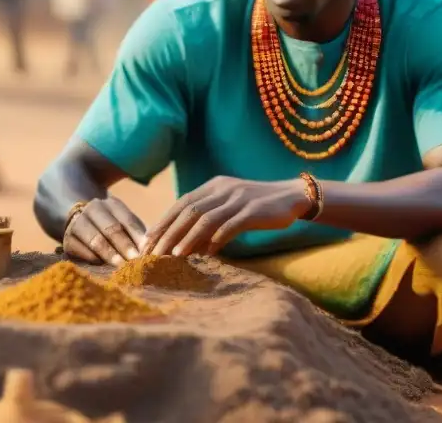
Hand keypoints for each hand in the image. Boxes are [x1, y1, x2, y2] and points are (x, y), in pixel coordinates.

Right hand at [63, 197, 145, 266]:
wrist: (80, 224)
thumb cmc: (113, 230)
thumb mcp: (126, 227)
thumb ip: (138, 236)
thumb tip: (153, 250)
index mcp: (111, 204)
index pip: (127, 220)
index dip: (137, 237)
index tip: (147, 252)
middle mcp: (93, 209)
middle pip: (111, 228)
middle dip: (125, 247)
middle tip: (136, 263)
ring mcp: (78, 223)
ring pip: (95, 239)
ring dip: (110, 255)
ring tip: (122, 268)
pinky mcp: (68, 240)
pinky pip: (81, 251)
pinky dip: (93, 260)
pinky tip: (103, 269)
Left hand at [142, 177, 311, 257]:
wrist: (292, 196)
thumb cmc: (257, 207)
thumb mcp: (229, 206)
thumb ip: (208, 219)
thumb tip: (185, 244)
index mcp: (213, 186)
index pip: (181, 204)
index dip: (163, 222)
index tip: (148, 241)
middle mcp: (222, 189)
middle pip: (188, 211)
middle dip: (169, 233)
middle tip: (155, 253)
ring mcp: (238, 199)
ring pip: (206, 218)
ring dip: (188, 238)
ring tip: (175, 255)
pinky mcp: (253, 210)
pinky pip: (230, 225)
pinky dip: (217, 239)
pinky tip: (208, 253)